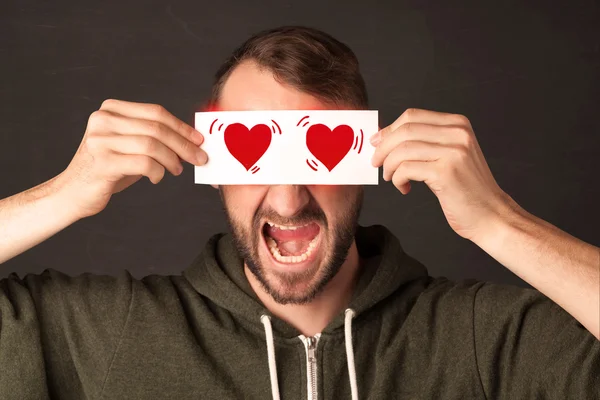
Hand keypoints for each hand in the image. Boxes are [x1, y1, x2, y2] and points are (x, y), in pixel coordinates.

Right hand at [56, 99, 206, 218]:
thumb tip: (190, 139)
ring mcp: (100, 140)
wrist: (73, 192)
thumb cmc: (108, 169)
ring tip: (176, 170)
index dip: (181, 126)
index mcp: (110, 110)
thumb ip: (152, 136)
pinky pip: (144, 164)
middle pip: (156, 128)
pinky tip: (157, 178)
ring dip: (172, 159)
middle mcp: (103, 120)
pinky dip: (158, 172)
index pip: (155, 113)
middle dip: (183, 144)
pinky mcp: (103, 162)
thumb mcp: (129, 145)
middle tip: (199, 158)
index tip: (199, 140)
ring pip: (152, 145)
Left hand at [371, 108, 512, 240]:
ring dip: (389, 166)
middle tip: (376, 163)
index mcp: (458, 125)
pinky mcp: (446, 172)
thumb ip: (425, 143)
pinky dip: (397, 179)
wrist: (491, 215)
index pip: (412, 116)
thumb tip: (385, 138)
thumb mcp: (449, 156)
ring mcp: (453, 152)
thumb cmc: (466, 189)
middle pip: (405, 130)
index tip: (377, 143)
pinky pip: (406, 168)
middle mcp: (458, 134)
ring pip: (402, 149)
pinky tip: (404, 188)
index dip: (389, 129)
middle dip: (383, 147)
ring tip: (391, 178)